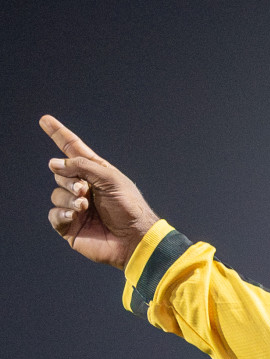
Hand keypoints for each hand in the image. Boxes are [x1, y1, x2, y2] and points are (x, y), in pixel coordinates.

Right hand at [40, 115, 159, 269]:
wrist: (135, 239)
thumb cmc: (129, 208)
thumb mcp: (110, 179)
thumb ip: (82, 166)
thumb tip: (54, 164)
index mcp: (97, 174)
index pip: (73, 150)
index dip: (59, 135)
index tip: (45, 120)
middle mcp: (84, 189)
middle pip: (60, 173)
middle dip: (69, 180)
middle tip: (85, 190)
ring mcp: (76, 208)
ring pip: (56, 194)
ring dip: (68, 198)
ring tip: (84, 206)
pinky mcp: (70, 226)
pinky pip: (53, 214)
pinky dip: (61, 213)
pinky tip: (74, 216)